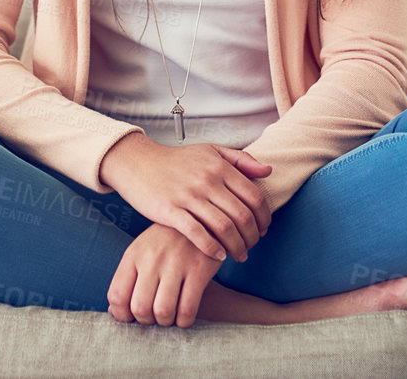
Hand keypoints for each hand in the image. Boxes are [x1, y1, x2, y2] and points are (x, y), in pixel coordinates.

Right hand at [97, 132, 272, 262]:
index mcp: (219, 166)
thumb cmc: (176, 160)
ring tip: (239, 256)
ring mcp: (188, 196)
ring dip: (237, 247)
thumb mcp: (210, 151)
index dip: (264, 217)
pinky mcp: (170, 211)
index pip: (254, 197)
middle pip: (242, 216)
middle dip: (253, 237)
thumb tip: (268, 170)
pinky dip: (213, 248)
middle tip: (252, 246)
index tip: (263, 229)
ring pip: (224, 228)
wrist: (138, 162)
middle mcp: (207, 180)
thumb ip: (240, 159)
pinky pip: (198, 234)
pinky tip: (219, 255)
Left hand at [108, 222, 224, 327]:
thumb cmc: (166, 242)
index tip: (132, 318)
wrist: (201, 218)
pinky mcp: (199, 270)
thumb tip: (115, 311)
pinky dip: (184, 321)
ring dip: (166, 322)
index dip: (122, 315)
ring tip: (170, 317)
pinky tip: (184, 317)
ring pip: (163, 311)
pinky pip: (187, 309)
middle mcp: (152, 259)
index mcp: (134, 254)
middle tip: (154, 317)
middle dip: (146, 321)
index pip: (117, 295)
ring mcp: (176, 264)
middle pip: (140, 307)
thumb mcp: (142, 251)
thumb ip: (127, 279)